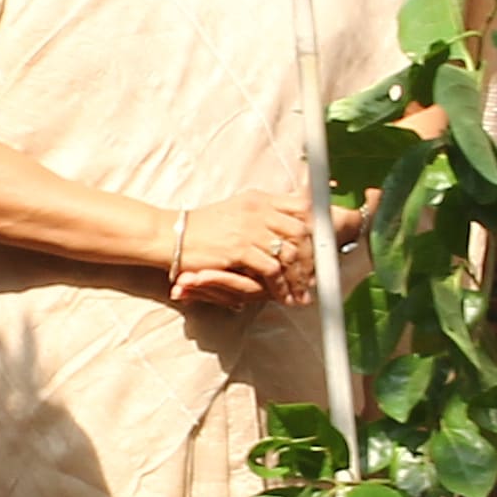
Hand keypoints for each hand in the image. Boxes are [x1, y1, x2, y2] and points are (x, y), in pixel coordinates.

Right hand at [167, 191, 312, 308]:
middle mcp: (258, 210)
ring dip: (299, 277)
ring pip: (290, 252)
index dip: (318, 225)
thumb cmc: (201, 228)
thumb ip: (261, 215)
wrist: (171, 236)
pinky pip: (272, 270)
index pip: (301, 206)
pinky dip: (281, 286)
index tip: (325, 246)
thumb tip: (286, 223)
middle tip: (316, 277)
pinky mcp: (240, 249)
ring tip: (302, 293)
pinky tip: (283, 297)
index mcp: (259, 199)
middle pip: (302, 231)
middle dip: (313, 257)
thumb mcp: (235, 212)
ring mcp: (249, 228)